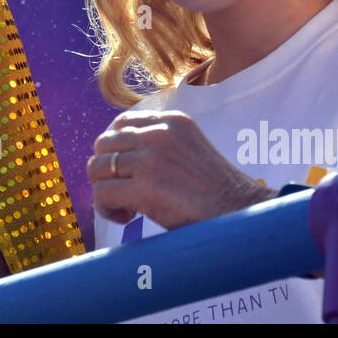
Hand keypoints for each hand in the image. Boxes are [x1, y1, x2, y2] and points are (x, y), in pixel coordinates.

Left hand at [88, 110, 274, 230]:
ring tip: (127, 207)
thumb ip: (159, 144)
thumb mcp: (188, 149)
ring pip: (97, 168)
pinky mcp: (143, 187)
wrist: (240, 213)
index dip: (115, 149)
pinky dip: (106, 208)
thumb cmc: (216, 191)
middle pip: (103, 144)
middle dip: (106, 170)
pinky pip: (101, 193)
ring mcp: (149, 159)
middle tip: (125, 191)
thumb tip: (116, 156)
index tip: (126, 170)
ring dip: (105, 190)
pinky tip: (127, 217)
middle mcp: (158, 133)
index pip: (121, 123)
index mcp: (172, 120)